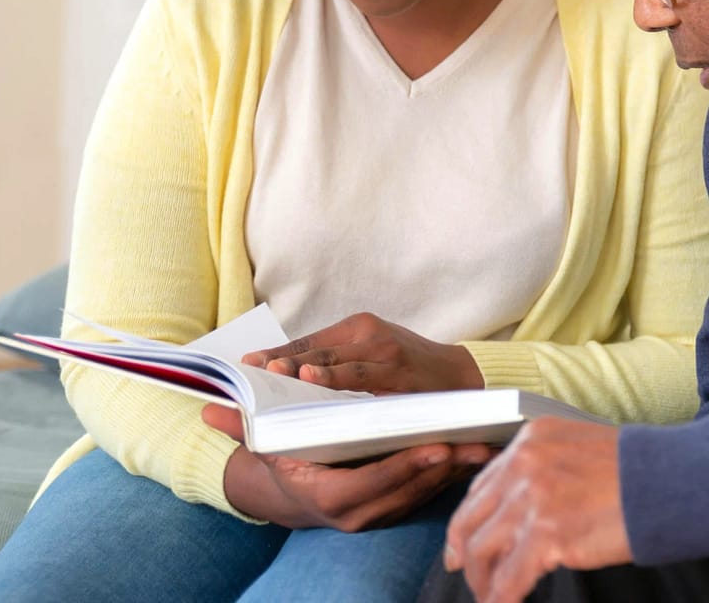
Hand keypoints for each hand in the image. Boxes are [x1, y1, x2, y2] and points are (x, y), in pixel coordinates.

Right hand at [203, 403, 491, 529]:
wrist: (288, 496)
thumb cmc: (280, 462)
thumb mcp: (262, 446)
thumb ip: (241, 428)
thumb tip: (210, 411)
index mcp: (324, 495)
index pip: (368, 486)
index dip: (402, 470)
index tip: (433, 448)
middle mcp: (353, 513)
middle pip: (404, 494)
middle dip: (440, 471)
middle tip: (471, 444)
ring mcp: (376, 515)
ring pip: (422, 497)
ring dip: (454, 473)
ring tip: (484, 445)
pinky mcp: (394, 508)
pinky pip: (428, 495)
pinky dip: (451, 476)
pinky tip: (477, 452)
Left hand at [243, 312, 482, 393]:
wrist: (461, 375)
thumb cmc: (411, 370)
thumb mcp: (373, 357)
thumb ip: (339, 362)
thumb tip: (292, 376)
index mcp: (357, 327)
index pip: (308, 341)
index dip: (277, 352)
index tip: (246, 363)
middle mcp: (367, 332)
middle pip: (314, 347)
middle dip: (279, 360)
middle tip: (250, 370)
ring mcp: (383, 349)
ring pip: (333, 359)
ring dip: (301, 367)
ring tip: (273, 373)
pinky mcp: (397, 368)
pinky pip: (358, 375)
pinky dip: (332, 377)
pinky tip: (311, 380)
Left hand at [443, 418, 630, 602]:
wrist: (670, 479)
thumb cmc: (637, 470)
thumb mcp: (578, 450)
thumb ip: (545, 470)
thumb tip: (520, 511)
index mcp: (531, 440)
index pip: (483, 486)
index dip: (468, 520)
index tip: (462, 542)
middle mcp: (525, 463)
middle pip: (472, 518)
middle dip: (463, 553)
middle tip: (462, 573)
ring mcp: (533, 498)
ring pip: (482, 550)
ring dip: (483, 581)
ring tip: (491, 596)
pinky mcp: (547, 533)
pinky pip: (509, 579)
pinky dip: (500, 599)